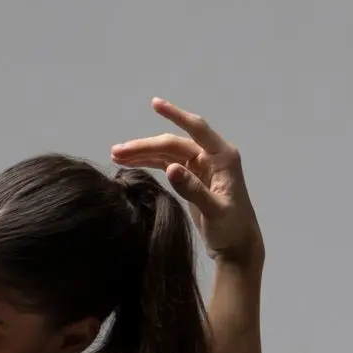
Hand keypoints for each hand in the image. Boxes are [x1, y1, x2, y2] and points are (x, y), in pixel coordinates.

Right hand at [111, 101, 260, 263]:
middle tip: (116, 151)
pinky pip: (166, 164)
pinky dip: (149, 163)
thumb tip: (170, 169)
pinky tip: (131, 163)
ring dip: (143, 153)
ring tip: (116, 156)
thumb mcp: (214, 212)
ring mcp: (199, 166)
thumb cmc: (232, 230)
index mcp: (222, 157)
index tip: (155, 104)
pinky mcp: (190, 178)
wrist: (237, 248)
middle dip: (145, 145)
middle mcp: (211, 156)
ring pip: (166, 153)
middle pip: (173, 143)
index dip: (175, 115)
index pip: (196, 129)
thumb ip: (193, 190)